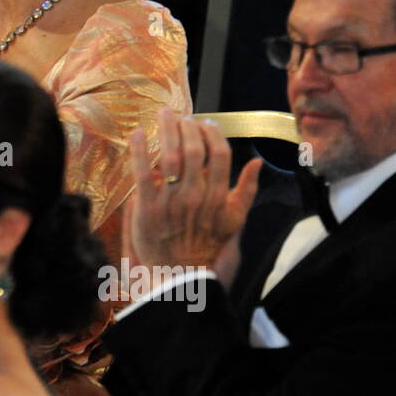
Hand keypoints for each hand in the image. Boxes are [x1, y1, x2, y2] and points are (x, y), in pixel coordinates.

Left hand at [127, 108, 261, 274]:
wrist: (182, 280)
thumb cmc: (209, 251)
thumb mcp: (235, 223)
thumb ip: (247, 192)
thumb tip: (257, 163)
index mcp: (218, 198)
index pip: (220, 155)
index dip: (212, 134)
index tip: (205, 122)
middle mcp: (196, 197)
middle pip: (194, 150)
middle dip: (187, 126)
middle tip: (181, 115)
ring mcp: (171, 203)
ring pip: (170, 157)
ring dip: (167, 131)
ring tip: (164, 115)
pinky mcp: (146, 210)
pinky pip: (142, 175)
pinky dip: (140, 151)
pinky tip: (138, 133)